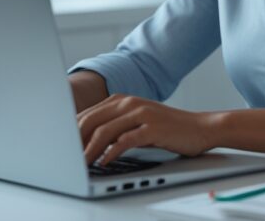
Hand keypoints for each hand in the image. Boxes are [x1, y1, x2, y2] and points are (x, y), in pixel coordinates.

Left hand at [77, 94, 218, 165]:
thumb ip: (115, 126)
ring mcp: (141, 113)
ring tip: (81, 164)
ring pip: (105, 131)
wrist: (201, 127)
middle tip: (67, 158)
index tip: (63, 148)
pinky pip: (125, 140)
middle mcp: (129, 102)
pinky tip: (104, 162)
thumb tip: (87, 141)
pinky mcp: (152, 128)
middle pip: (92, 120)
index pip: (88, 114)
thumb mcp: (138, 121)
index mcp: (122, 99)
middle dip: (76, 141)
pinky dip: (111, 152)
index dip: (72, 132)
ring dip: (89, 149)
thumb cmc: (168, 129)